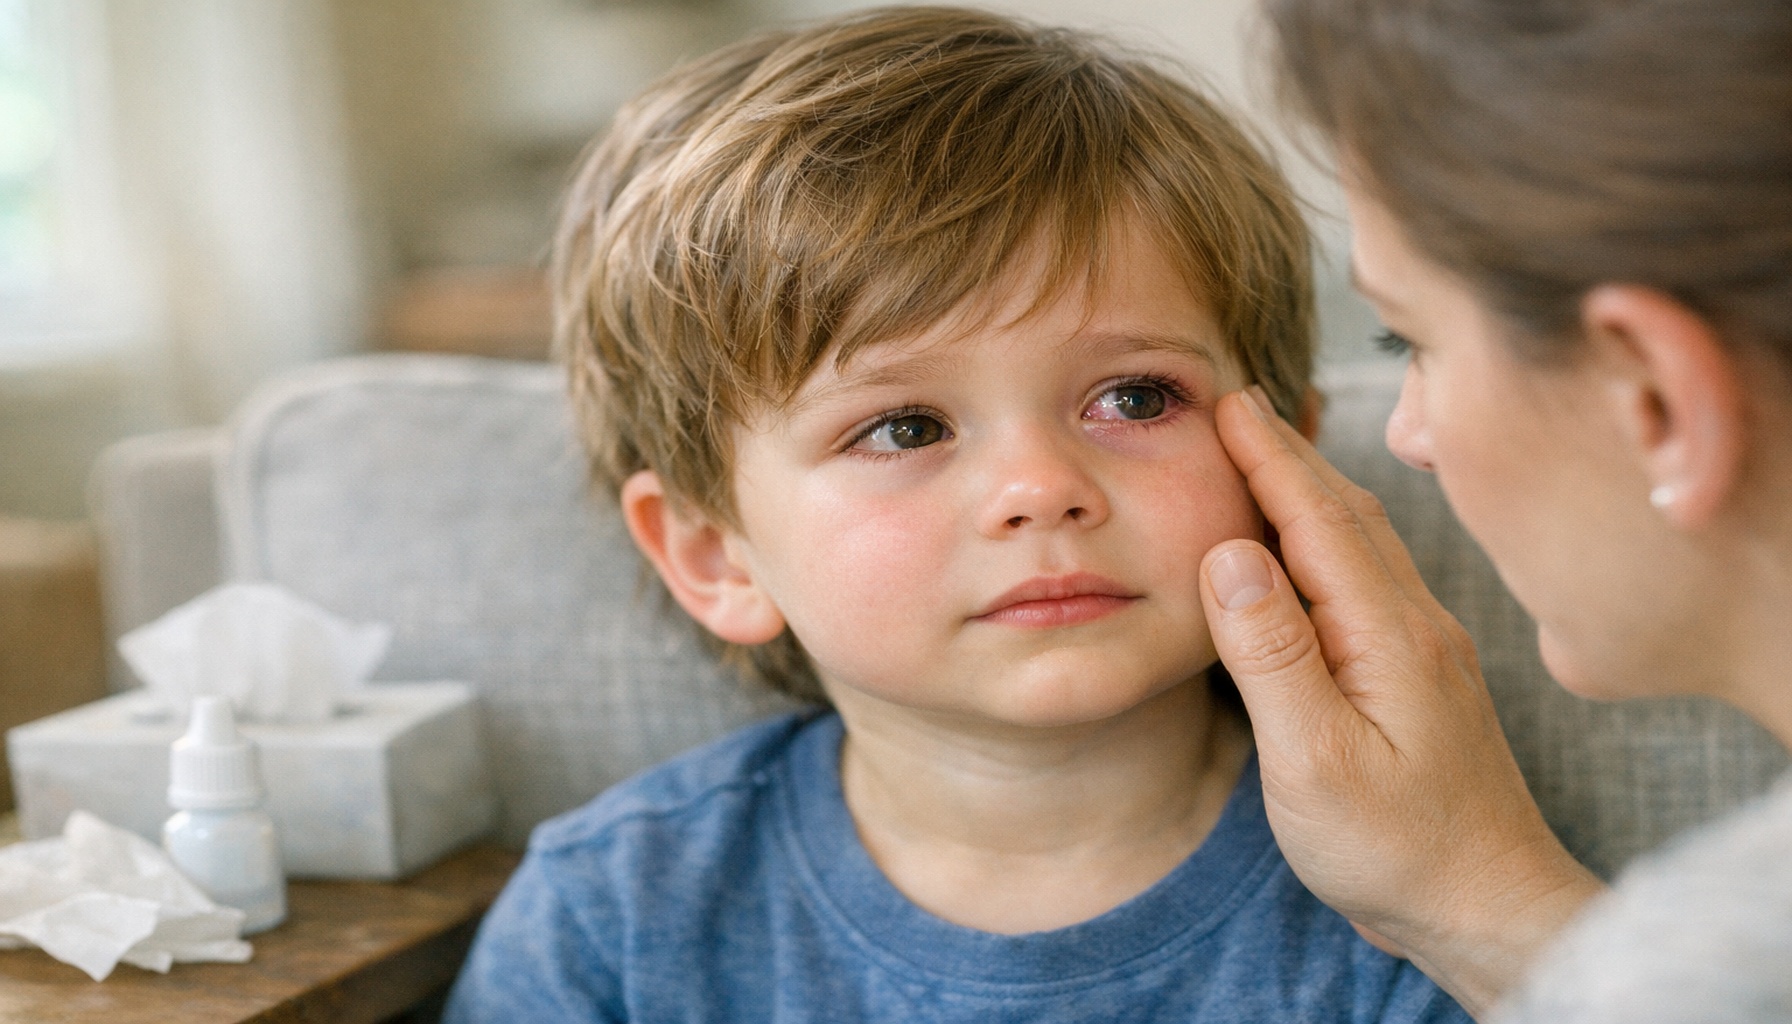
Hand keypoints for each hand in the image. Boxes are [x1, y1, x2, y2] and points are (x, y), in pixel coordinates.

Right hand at [1200, 388, 1604, 1017]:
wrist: (1490, 908)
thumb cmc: (1398, 850)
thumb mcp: (1315, 762)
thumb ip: (1272, 654)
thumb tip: (1230, 553)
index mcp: (1389, 634)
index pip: (1318, 518)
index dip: (1268, 456)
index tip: (1226, 401)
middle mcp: (1416, 624)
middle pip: (1347, 512)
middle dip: (1288, 451)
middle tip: (1233, 403)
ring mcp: (1425, 646)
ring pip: (1363, 540)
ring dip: (1310, 487)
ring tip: (1263, 450)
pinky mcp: (1421, 672)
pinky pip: (1369, 575)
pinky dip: (1328, 534)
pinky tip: (1307, 544)